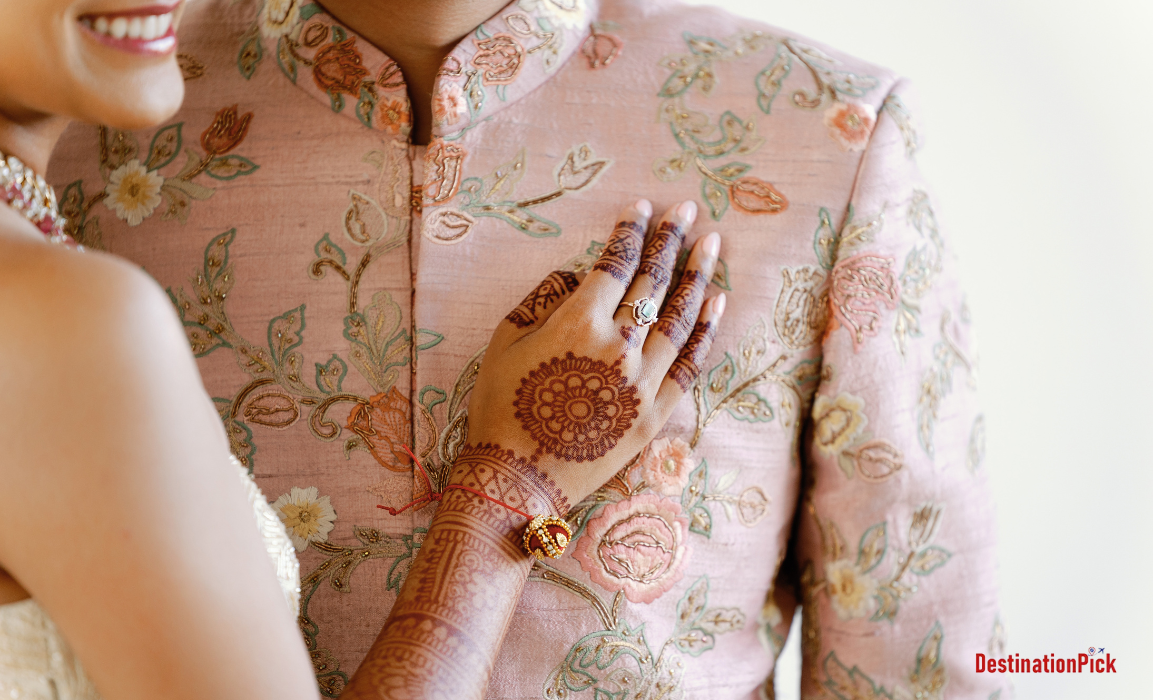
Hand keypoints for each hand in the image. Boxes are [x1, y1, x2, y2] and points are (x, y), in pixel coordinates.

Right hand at [459, 199, 725, 516]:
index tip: (643, 209)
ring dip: (698, 276)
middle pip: (653, 282)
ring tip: (712, 244)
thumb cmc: (500, 407)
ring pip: (680, 318)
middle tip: (687, 211)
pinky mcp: (656, 413)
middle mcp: (618, 346)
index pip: (615, 265)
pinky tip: (715, 302)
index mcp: (578, 323)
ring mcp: (643, 381)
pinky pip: (690, 365)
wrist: (516, 478)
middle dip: (671, 241)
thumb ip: (543, 299)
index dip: (630, 232)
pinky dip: (705, 331)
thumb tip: (579, 277)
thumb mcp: (504, 341)